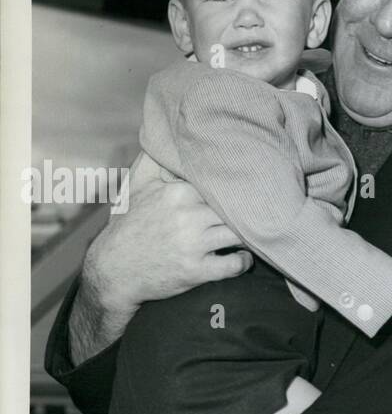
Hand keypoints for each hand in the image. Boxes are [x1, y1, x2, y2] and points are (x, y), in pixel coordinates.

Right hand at [86, 167, 252, 317]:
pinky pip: (234, 264)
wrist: (112, 270)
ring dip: (247, 235)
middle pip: (233, 209)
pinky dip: (244, 262)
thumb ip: (157, 166)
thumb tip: (167, 141)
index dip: (235, 191)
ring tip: (250, 235)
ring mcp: (193, 244)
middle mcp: (187, 216)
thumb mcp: (137, 190)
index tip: (247, 192)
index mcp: (177, 194)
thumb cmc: (128, 228)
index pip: (220, 186)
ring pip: (238, 234)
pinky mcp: (196, 271)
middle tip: (257, 214)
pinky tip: (243, 257)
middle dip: (245, 212)